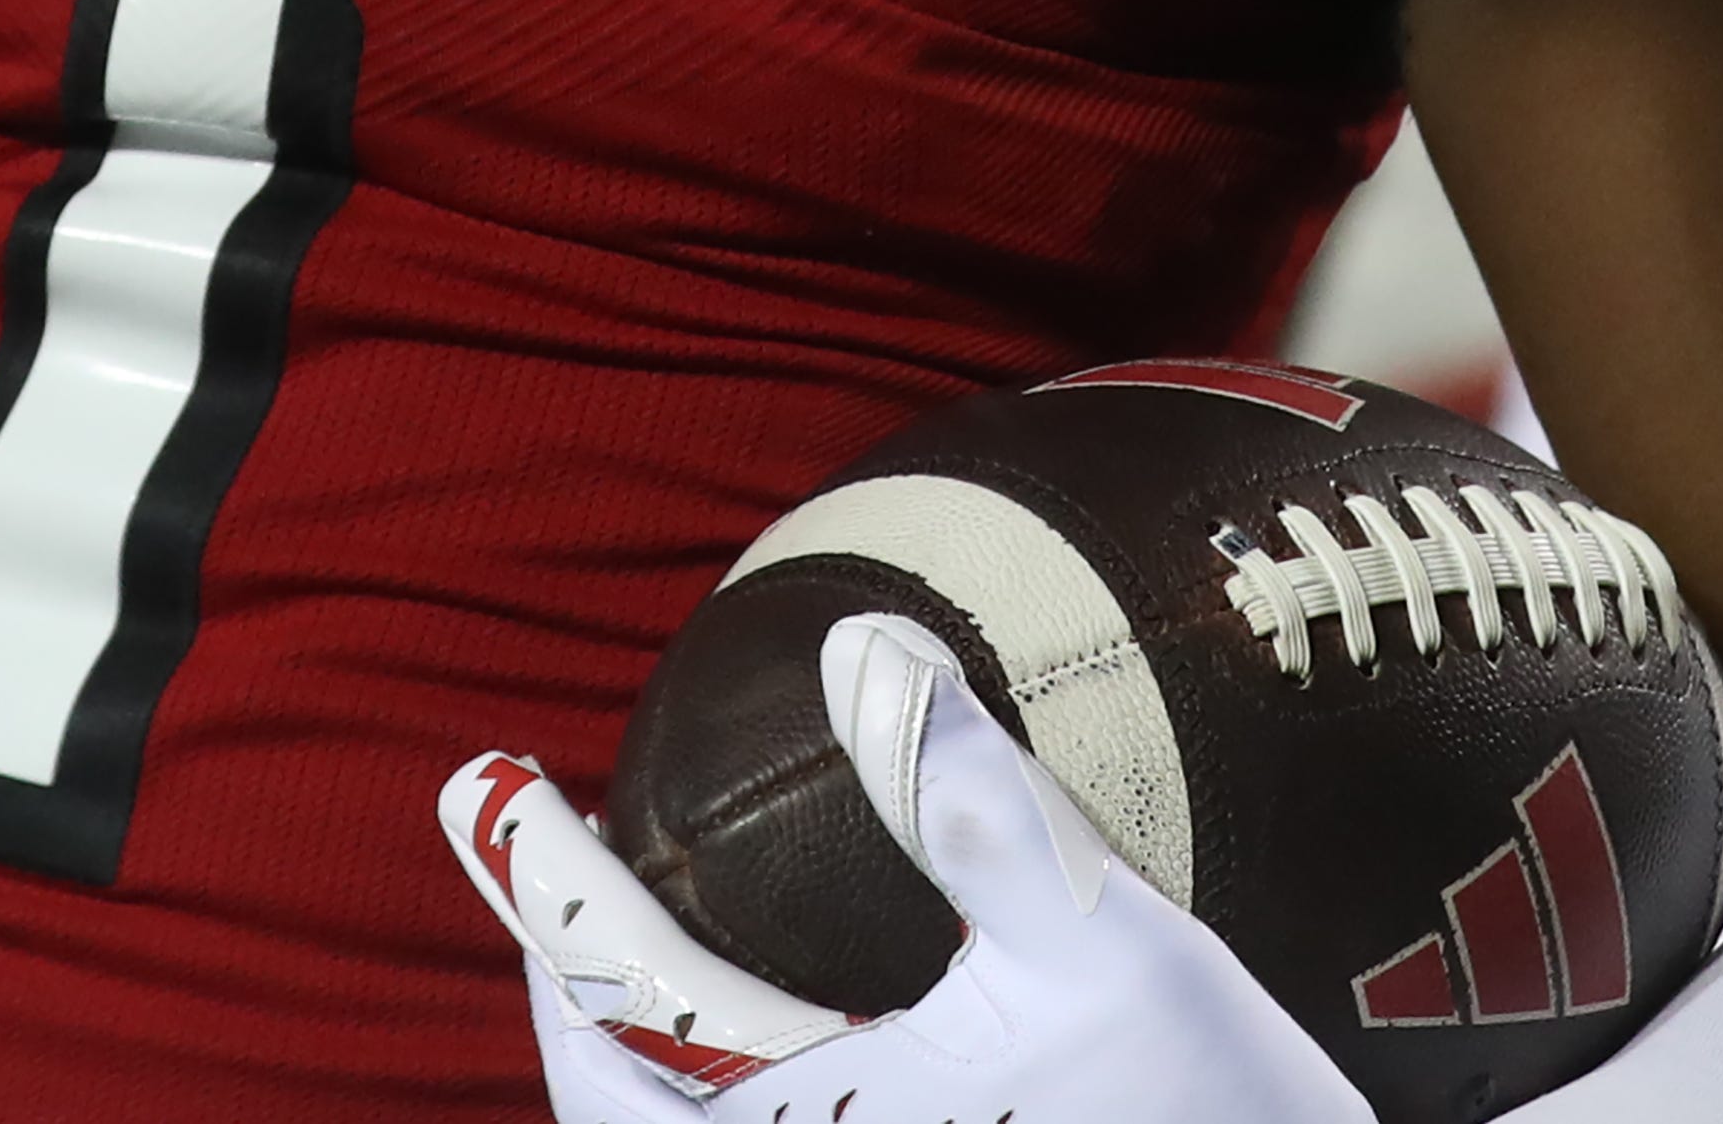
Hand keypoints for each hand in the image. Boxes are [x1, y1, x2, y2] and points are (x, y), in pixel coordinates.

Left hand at [439, 615, 1362, 1123]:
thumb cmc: (1225, 1121)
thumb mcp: (1108, 946)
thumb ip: (969, 802)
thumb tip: (862, 646)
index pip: (612, 1020)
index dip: (545, 894)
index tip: (497, 785)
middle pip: (623, 1112)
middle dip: (584, 994)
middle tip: (567, 871)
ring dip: (655, 1061)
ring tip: (655, 949)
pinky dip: (737, 1100)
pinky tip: (802, 1030)